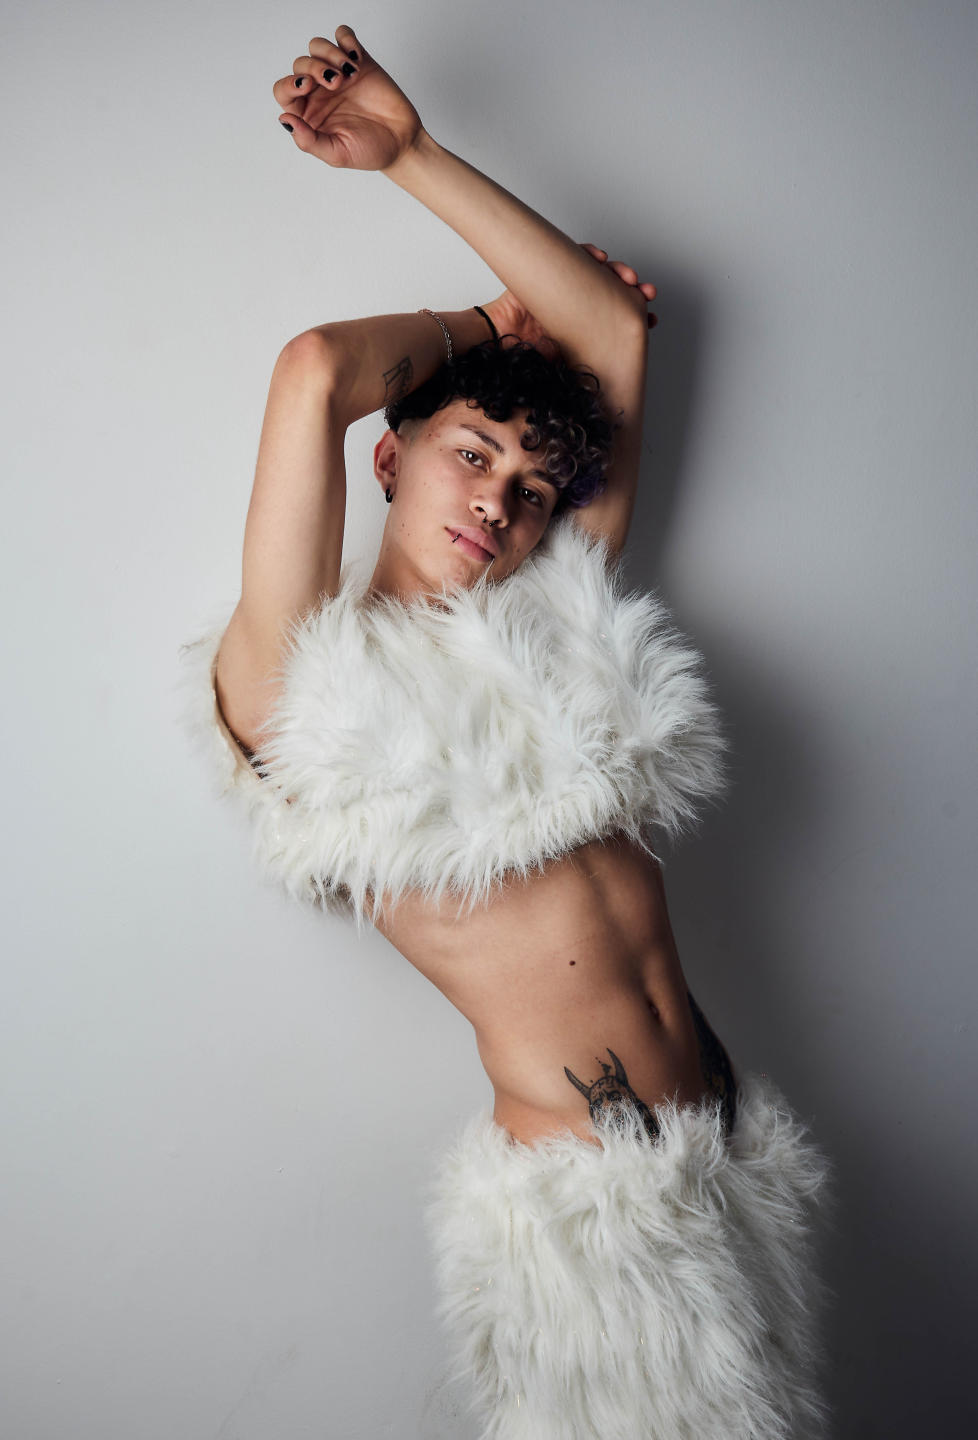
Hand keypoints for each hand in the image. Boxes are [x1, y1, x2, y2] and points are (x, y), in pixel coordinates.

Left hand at [273, 24, 423, 170]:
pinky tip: (356, 58)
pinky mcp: (358, 60)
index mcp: (307, 113)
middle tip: (337, 83)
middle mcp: (318, 91)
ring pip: (317, 46)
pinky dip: (346, 40)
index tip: (306, 86)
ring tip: (348, 72)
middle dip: (314, 68)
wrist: (401, 142)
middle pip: (300, 64)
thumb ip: (308, 140)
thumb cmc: (369, 151)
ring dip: (329, 53)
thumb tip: (285, 119)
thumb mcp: (336, 154)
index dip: (289, 84)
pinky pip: (343, 36)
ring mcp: (337, 73)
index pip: (284, 91)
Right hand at [480, 244, 657, 359]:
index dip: (637, 316)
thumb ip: (591, 362)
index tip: (654, 320)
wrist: (495, 340)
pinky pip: (574, 253)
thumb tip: (621, 381)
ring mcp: (567, 282)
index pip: (616, 315)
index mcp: (585, 324)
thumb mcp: (569, 362)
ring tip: (629, 277)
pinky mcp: (551, 266)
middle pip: (613, 289)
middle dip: (634, 290)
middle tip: (647, 295)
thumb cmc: (524, 355)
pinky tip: (599, 257)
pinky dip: (588, 252)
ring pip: (599, 270)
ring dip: (617, 270)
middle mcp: (579, 301)